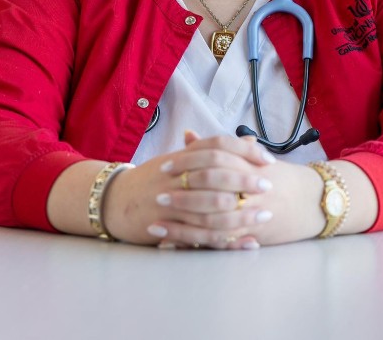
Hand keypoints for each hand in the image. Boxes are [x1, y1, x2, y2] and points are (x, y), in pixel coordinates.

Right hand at [102, 132, 276, 248]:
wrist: (114, 200)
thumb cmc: (154, 179)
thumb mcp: (181, 160)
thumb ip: (214, 152)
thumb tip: (250, 141)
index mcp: (182, 157)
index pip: (217, 145)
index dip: (243, 151)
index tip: (267, 159)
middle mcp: (175, 177)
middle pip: (215, 175)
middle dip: (244, 182)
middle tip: (268, 186)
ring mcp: (169, 202)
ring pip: (210, 209)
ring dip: (240, 215)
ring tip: (264, 217)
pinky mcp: (166, 226)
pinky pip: (199, 235)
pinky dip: (224, 240)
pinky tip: (244, 242)